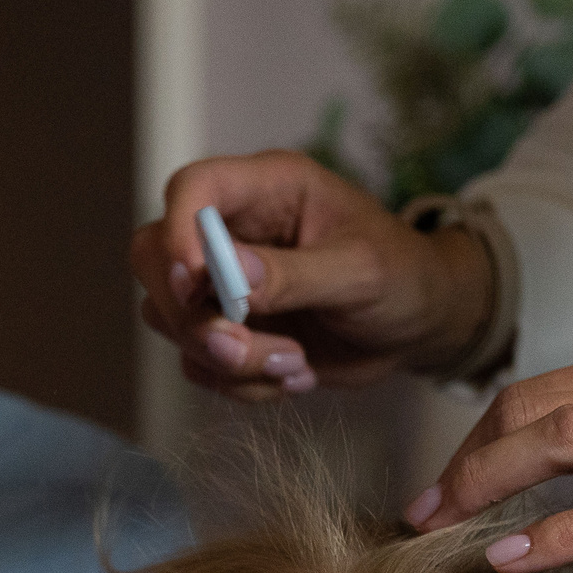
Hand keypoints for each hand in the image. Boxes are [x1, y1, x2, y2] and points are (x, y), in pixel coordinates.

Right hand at [128, 150, 494, 401]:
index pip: (192, 188)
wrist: (418, 327)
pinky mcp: (225, 331)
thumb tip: (228, 275)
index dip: (178, 231)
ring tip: (295, 364)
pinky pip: (199, 366)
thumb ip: (294, 273)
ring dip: (225, 359)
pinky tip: (293, 376)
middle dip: (191, 315)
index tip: (194, 282)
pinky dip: (240, 384)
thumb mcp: (361, 273)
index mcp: (267, 189)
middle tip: (240, 348)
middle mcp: (231, 230)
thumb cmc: (402, 278)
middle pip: (155, 257)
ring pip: (170, 320)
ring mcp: (221, 284)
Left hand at [411, 336, 572, 572]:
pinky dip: (549, 536)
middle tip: (418, 509)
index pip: (548, 387)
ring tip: (437, 527)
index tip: (445, 479)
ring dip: (483, 484)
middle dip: (464, 457)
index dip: (481, 434)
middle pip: (536, 406)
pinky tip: (505, 558)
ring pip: (563, 441)